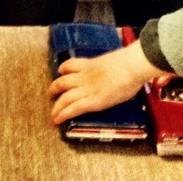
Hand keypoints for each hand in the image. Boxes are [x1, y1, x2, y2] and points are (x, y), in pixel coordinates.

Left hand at [48, 40, 163, 124]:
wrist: (131, 66)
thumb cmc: (130, 63)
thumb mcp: (114, 62)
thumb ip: (108, 68)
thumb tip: (116, 71)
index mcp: (90, 64)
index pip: (70, 65)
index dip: (63, 70)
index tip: (61, 73)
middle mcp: (84, 76)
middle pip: (62, 82)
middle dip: (54, 88)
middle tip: (52, 94)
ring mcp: (87, 89)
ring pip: (64, 97)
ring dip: (56, 106)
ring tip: (53, 113)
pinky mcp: (92, 102)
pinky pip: (73, 108)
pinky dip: (63, 114)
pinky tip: (57, 120)